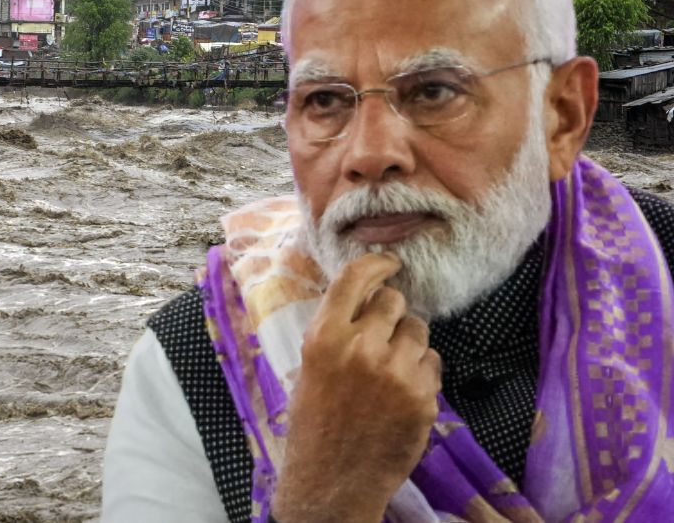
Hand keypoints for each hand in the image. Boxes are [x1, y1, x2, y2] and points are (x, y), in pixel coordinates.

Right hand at [273, 253, 440, 522]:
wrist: (332, 480)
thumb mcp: (311, 366)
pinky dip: (422, 372)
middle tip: (381, 334)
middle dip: (391, 312)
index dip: (376, 264)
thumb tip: (368, 294)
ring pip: (418, 329)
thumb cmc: (315, 422)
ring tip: (390, 369)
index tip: (388, 263)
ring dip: (408, 342)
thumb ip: (337, 329)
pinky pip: (433, 362)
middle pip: (394, 300)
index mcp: (324, 337)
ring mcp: (396, 373)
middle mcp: (361, 348)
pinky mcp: (423, 397)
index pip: (355, 278)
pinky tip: (402, 393)